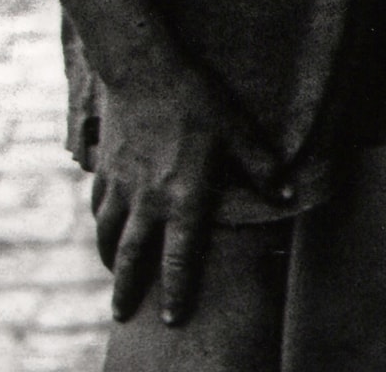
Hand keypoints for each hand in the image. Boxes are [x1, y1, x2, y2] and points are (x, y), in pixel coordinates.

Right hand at [90, 57, 279, 324]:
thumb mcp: (235, 127)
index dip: (177, 291)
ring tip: (113, 276)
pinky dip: (100, 224)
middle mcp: (147, 200)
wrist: (141, 65)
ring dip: (109, 260)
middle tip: (122, 314)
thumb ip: (260, 164)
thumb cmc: (194, 95)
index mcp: (183, 197)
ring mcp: (121, 185)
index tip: (172, 319)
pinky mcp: (105, 167)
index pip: (179, 258)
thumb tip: (287, 194)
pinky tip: (102, 227)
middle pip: (132, 257)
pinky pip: (98, 206)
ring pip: (108, 235)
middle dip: (127, 290)